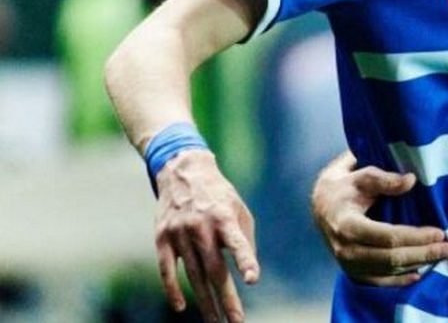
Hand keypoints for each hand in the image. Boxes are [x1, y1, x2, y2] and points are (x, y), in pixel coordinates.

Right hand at [153, 150, 258, 322]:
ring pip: (193, 275)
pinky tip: (181, 307)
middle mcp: (200, 226)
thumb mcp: (239, 210)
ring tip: (216, 321)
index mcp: (224, 217)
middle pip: (214, 269)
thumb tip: (247, 273)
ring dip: (205, 301)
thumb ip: (244, 239)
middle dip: (226, 298)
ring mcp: (179, 233)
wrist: (183, 173)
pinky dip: (173, 289)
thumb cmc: (219, 196)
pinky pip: (166, 269)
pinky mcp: (161, 238)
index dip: (245, 260)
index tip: (253, 279)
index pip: (236, 242)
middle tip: (236, 321)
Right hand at [311, 151, 447, 285]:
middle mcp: (345, 249)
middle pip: (390, 259)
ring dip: (416, 264)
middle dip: (423, 254)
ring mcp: (347, 264)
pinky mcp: (351, 271)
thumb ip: (385, 179)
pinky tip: (417, 274)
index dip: (416, 237)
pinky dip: (398, 280)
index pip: (387, 237)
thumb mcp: (361, 175)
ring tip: (440, 256)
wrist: (320, 205)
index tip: (439, 232)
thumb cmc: (344, 186)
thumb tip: (411, 180)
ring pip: (387, 271)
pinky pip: (377, 281)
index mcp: (347, 225)